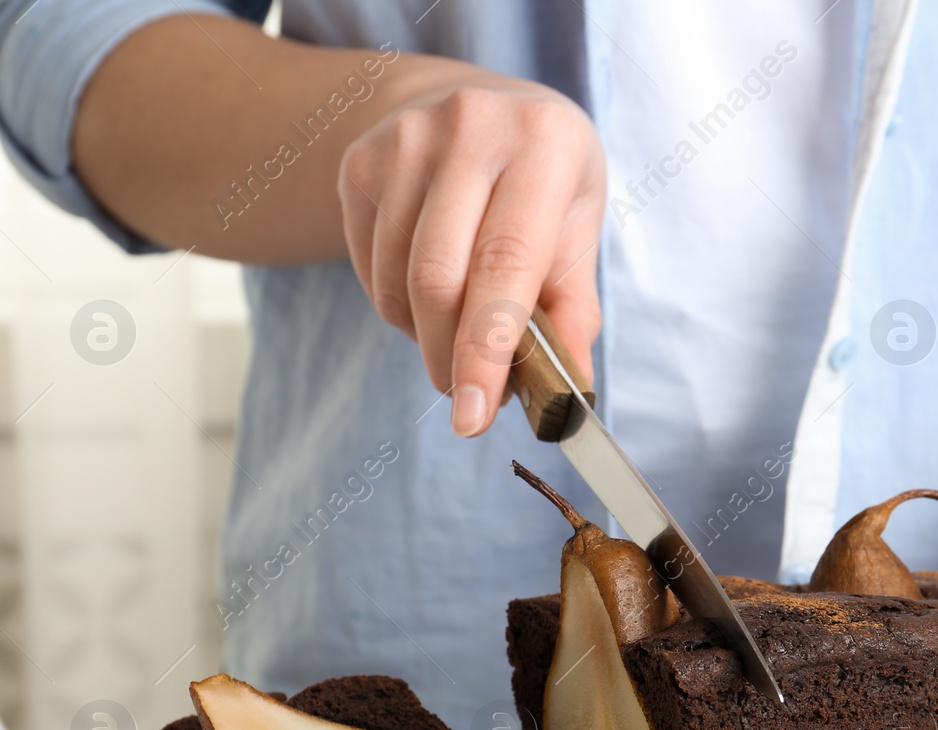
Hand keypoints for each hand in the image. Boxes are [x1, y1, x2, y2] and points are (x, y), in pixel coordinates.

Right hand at [338, 80, 605, 436]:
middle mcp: (470, 128)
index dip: (485, 350)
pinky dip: (400, 309)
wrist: (478, 106)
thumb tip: (569, 392)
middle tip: (470, 400)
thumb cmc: (543, 181)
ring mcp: (405, 140)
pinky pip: (371, 272)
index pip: (505, 264)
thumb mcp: (576, 229)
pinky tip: (430, 293)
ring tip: (460, 332)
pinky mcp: (360, 162)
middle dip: (450, 360)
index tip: (476, 415)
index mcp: (543, 143)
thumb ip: (573, 310)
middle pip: (438, 280)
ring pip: (398, 283)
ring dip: (426, 337)